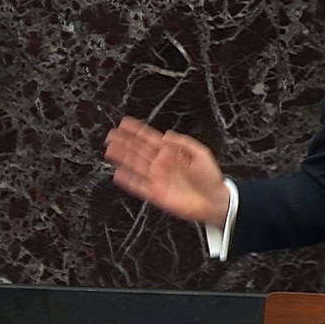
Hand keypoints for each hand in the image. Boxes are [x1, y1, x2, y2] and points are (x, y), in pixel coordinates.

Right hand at [103, 116, 228, 226]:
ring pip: (135, 165)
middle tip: (111, 135)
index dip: (137, 131)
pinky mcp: (156, 194)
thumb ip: (183, 143)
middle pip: (139, 150)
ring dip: (122, 158)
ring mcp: (158, 179)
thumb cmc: (210, 177)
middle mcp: (162, 164)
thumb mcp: (200, 153)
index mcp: (172, 153)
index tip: (125, 123)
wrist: (215, 200)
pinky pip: (138, 186)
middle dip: (124, 142)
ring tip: (110, 150)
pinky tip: (118, 174)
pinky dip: (128, 180)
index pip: (151, 139)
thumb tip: (166, 134)